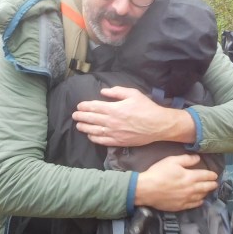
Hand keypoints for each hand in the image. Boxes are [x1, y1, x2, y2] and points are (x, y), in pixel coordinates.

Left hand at [74, 87, 195, 146]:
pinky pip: (102, 141)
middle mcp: (111, 121)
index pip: (94, 107)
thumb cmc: (146, 108)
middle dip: (81, 117)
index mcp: (114, 108)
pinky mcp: (118, 142)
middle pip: (91, 119)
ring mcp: (114, 133)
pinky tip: (90, 136)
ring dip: (84, 128)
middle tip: (74, 115)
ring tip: (78, 125)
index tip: (79, 106)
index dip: (84, 106)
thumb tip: (103, 91)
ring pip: (94, 131)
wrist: (158, 125)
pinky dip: (94, 138)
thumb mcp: (133, 94)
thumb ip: (117, 92)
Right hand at [134, 154, 218, 211]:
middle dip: (212, 185)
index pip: (205, 175)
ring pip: (201, 196)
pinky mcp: (180, 206)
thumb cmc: (159, 173)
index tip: (215, 175)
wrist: (146, 189)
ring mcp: (186, 199)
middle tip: (215, 184)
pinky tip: (200, 201)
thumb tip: (198, 158)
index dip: (211, 175)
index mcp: (190, 176)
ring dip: (206, 193)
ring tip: (209, 191)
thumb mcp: (172, 161)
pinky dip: (199, 202)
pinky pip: (193, 205)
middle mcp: (191, 189)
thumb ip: (186, 159)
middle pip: (205, 187)